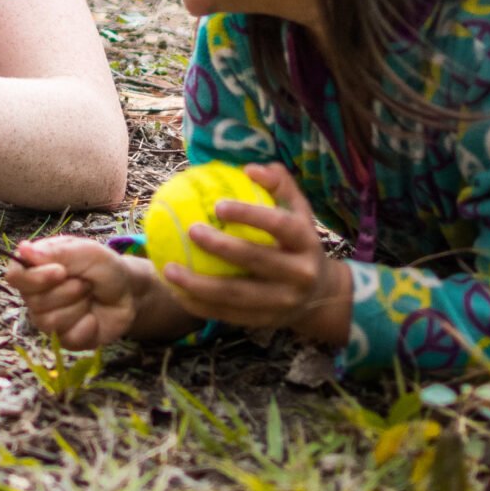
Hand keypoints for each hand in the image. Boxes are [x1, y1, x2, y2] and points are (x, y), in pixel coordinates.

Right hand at [5, 237, 160, 349]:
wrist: (128, 292)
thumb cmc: (104, 267)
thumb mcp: (86, 251)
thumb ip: (56, 252)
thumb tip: (23, 250)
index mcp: (36, 268)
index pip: (15, 276)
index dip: (34, 278)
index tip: (60, 272)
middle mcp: (36, 295)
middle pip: (33, 301)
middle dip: (67, 291)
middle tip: (86, 283)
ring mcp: (48, 319)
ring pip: (50, 321)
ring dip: (78, 306)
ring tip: (89, 296)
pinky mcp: (64, 339)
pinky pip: (67, 337)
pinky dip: (87, 325)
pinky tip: (93, 317)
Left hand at [155, 163, 351, 346]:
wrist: (321, 295)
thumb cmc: (299, 241)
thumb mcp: (299, 211)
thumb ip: (279, 185)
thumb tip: (250, 168)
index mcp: (306, 242)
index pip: (279, 225)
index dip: (250, 214)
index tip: (218, 205)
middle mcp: (299, 274)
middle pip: (256, 260)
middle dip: (222, 247)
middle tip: (191, 231)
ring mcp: (282, 302)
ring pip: (236, 295)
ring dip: (198, 285)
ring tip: (168, 269)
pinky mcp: (265, 322)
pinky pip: (227, 314)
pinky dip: (199, 304)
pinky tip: (175, 291)